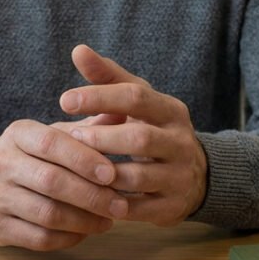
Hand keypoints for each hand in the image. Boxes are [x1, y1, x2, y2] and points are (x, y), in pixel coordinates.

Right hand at [0, 119, 129, 250]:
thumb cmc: (31, 158)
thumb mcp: (52, 136)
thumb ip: (86, 129)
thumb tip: (123, 112)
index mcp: (17, 134)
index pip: (52, 144)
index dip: (84, 160)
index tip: (112, 174)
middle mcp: (0, 162)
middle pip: (52, 182)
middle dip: (92, 196)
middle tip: (120, 205)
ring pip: (48, 214)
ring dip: (85, 221)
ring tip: (108, 220)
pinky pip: (39, 238)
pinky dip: (68, 238)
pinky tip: (85, 232)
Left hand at [56, 45, 207, 226]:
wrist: (193, 176)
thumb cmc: (152, 128)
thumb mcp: (137, 101)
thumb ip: (108, 77)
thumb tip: (78, 50)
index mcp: (171, 111)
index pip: (136, 97)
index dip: (99, 97)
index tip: (65, 100)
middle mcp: (180, 142)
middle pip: (140, 138)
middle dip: (101, 139)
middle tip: (69, 138)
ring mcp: (179, 176)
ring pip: (138, 177)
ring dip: (102, 174)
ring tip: (74, 169)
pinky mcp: (173, 207)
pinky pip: (139, 209)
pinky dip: (111, 204)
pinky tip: (88, 196)